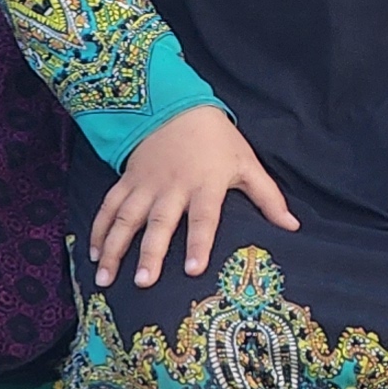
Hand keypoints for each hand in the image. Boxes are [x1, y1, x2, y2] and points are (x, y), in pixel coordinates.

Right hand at [90, 105, 294, 290]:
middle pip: (160, 223)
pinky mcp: (127, 180)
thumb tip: (293, 226)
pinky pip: (110, 206)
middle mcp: (173, 187)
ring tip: (106, 278)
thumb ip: (268, 197)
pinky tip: (94, 253)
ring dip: (115, 248)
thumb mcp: (246, 163)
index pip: (204, 218)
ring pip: (127, 219)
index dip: (200, 243)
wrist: (177, 106)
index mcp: (205, 184)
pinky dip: (100, 229)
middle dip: (150, 253)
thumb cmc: (217, 141)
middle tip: (143, 282)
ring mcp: (146, 184)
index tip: (193, 270)